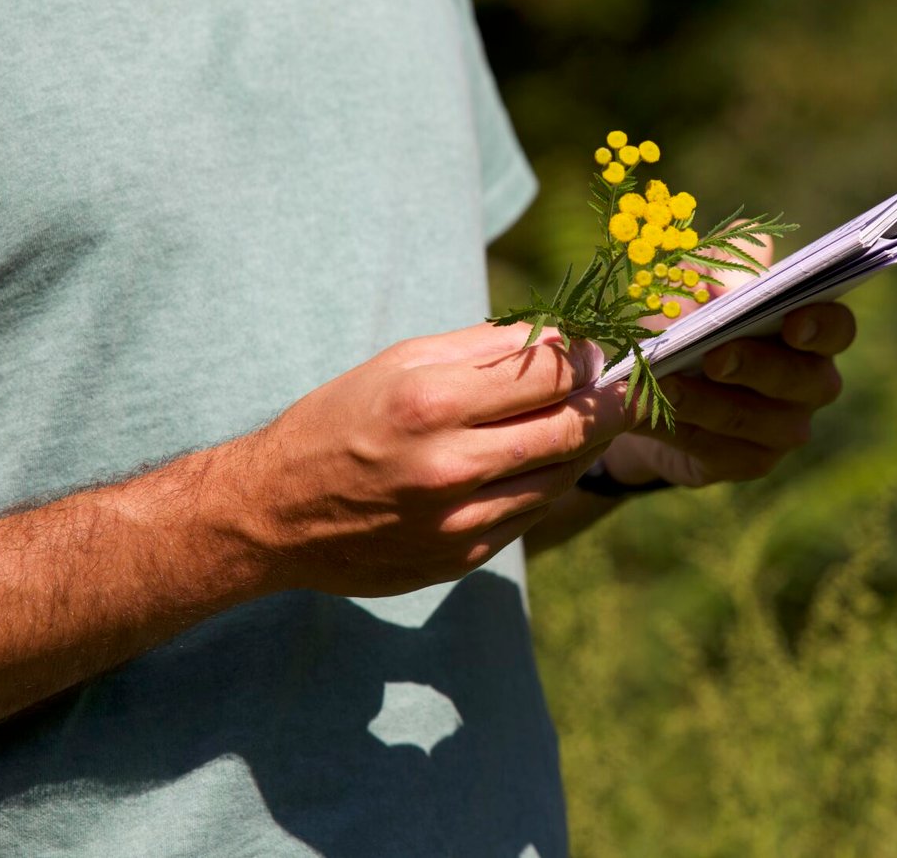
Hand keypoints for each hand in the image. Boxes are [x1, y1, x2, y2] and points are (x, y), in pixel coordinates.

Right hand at [214, 323, 637, 596]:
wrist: (275, 514)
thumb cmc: (339, 421)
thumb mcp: (399, 363)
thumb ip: (482, 349)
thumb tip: (560, 336)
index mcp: (431, 403)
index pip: (549, 373)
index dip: (586, 357)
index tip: (599, 349)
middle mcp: (449, 466)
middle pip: (571, 428)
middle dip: (608, 403)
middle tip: (621, 387)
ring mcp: (458, 522)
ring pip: (560, 476)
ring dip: (582, 445)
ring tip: (583, 420)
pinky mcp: (461, 559)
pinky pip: (530, 515)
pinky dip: (544, 483)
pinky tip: (538, 463)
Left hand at [601, 236, 856, 488]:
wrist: (649, 388)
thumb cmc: (686, 321)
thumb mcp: (695, 284)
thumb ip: (723, 266)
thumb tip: (750, 257)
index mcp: (809, 332)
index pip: (837, 328)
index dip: (822, 325)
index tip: (793, 319)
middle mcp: (809, 384)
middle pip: (800, 379)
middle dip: (755, 364)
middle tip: (714, 354)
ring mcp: (782, 430)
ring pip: (753, 420)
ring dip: (706, 401)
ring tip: (664, 383)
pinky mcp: (747, 462)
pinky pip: (720, 451)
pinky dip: (682, 429)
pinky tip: (650, 414)